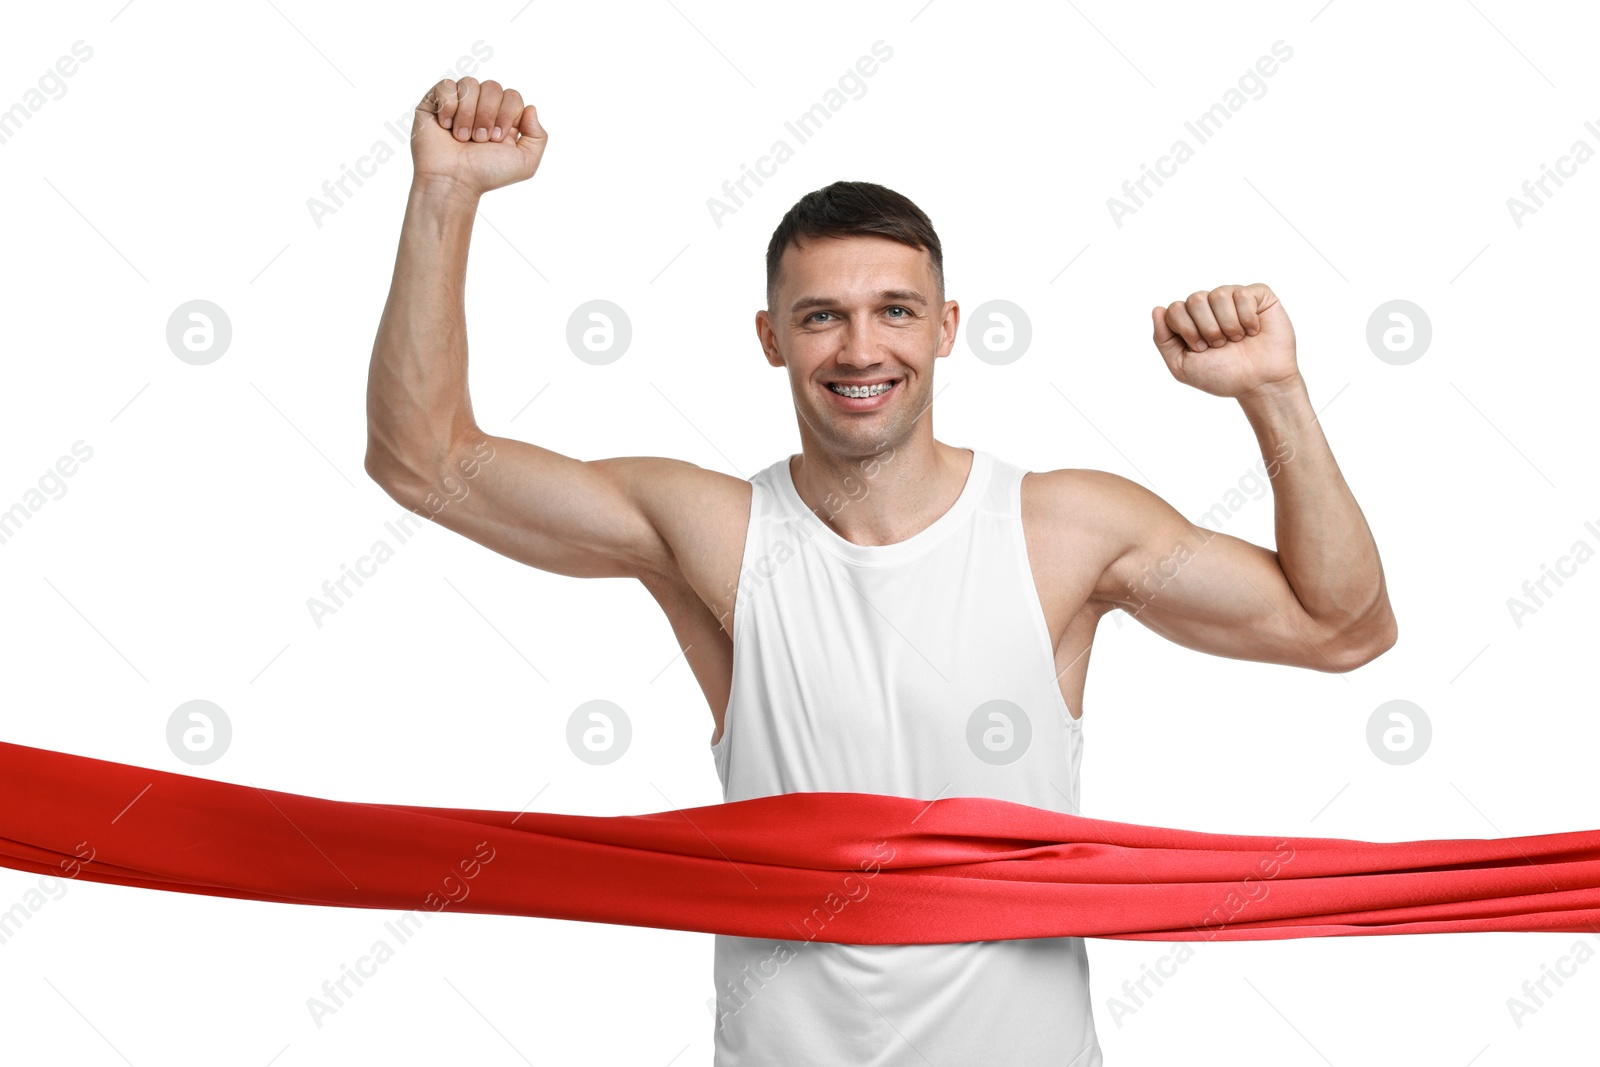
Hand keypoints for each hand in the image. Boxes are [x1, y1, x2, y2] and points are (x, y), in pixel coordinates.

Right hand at [411, 77, 547, 196]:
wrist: (453, 180)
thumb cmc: (486, 174)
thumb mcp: (525, 163)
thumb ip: (538, 136)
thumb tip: (530, 108)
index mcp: (502, 118)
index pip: (513, 95)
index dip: (507, 113)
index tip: (497, 139)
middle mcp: (481, 108)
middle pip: (493, 87)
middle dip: (487, 114)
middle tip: (479, 140)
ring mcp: (458, 103)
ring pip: (470, 84)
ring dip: (468, 114)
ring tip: (461, 138)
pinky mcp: (434, 103)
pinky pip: (446, 85)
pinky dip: (448, 106)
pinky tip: (445, 126)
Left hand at [1151, 283, 1297, 399]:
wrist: (1259, 383)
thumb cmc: (1222, 376)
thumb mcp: (1182, 366)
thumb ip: (1163, 339)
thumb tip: (1157, 309)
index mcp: (1190, 319)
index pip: (1175, 309)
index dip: (1187, 330)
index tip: (1201, 349)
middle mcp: (1210, 305)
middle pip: (1195, 299)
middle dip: (1207, 328)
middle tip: (1220, 345)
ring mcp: (1233, 298)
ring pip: (1219, 294)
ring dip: (1227, 324)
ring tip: (1237, 339)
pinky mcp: (1258, 296)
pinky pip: (1243, 294)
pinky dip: (1247, 318)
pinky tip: (1252, 331)